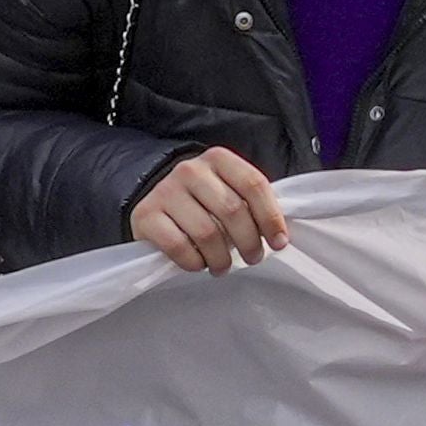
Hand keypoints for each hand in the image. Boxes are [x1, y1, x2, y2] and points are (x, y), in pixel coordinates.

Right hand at [126, 148, 292, 272]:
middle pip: (233, 210)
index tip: (279, 242)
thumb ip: (250, 203)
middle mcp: (191, 170)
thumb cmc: (201, 199)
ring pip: (206, 232)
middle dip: (249, 242)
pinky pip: (178, 246)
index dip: (271, 217)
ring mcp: (166, 191)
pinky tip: (199, 264)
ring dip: (221, 258)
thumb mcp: (227, 189)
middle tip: (253, 258)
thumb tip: (278, 235)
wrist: (154, 199)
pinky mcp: (146, 215)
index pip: (254, 185)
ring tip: (223, 266)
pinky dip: (193, 262)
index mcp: (218, 159)